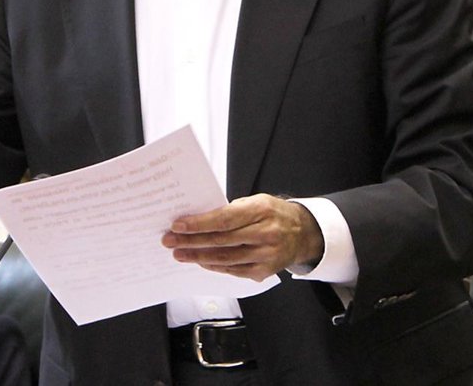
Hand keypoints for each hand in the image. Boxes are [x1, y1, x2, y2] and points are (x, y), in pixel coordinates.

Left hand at [161, 194, 324, 281]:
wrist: (302, 232)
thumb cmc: (273, 213)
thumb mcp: (256, 202)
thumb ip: (231, 210)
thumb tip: (198, 219)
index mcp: (261, 210)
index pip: (224, 219)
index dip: (199, 224)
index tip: (178, 225)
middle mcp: (266, 233)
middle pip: (221, 240)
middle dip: (191, 241)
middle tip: (170, 241)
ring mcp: (267, 255)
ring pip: (225, 258)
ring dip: (198, 257)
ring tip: (180, 253)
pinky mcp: (265, 271)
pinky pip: (233, 270)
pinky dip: (214, 266)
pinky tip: (200, 261)